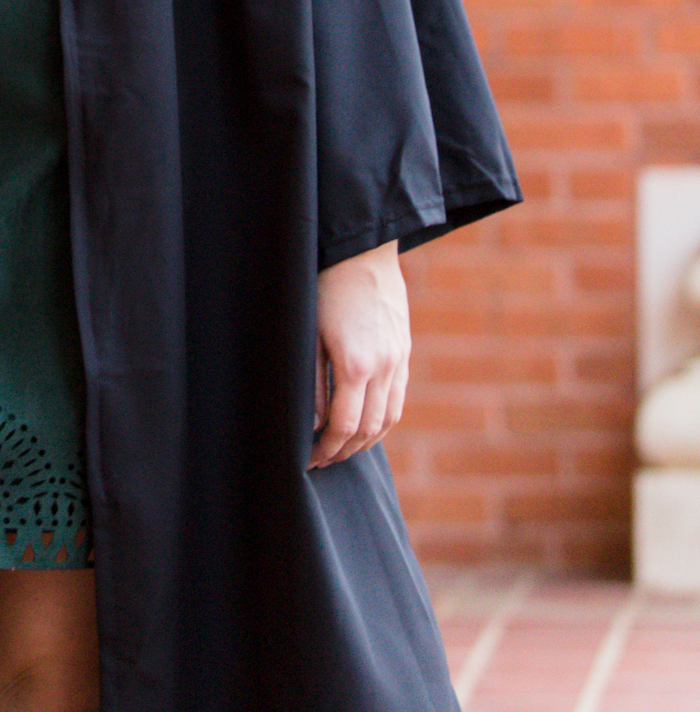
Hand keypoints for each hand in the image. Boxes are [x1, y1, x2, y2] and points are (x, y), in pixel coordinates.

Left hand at [309, 239, 409, 470]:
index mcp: (355, 364)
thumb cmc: (325, 288)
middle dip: (343, 451)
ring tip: (341, 449)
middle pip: (368, 430)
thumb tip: (314, 425)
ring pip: (388, 419)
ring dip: (365, 441)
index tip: (307, 458)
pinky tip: (365, 426)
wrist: (362, 252)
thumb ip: (313, 384)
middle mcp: (383, 367)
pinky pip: (398, 400)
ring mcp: (398, 361)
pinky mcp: (403, 352)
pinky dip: (383, 421)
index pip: (344, 426)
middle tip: (320, 459)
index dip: (325, 449)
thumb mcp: (309, 335)